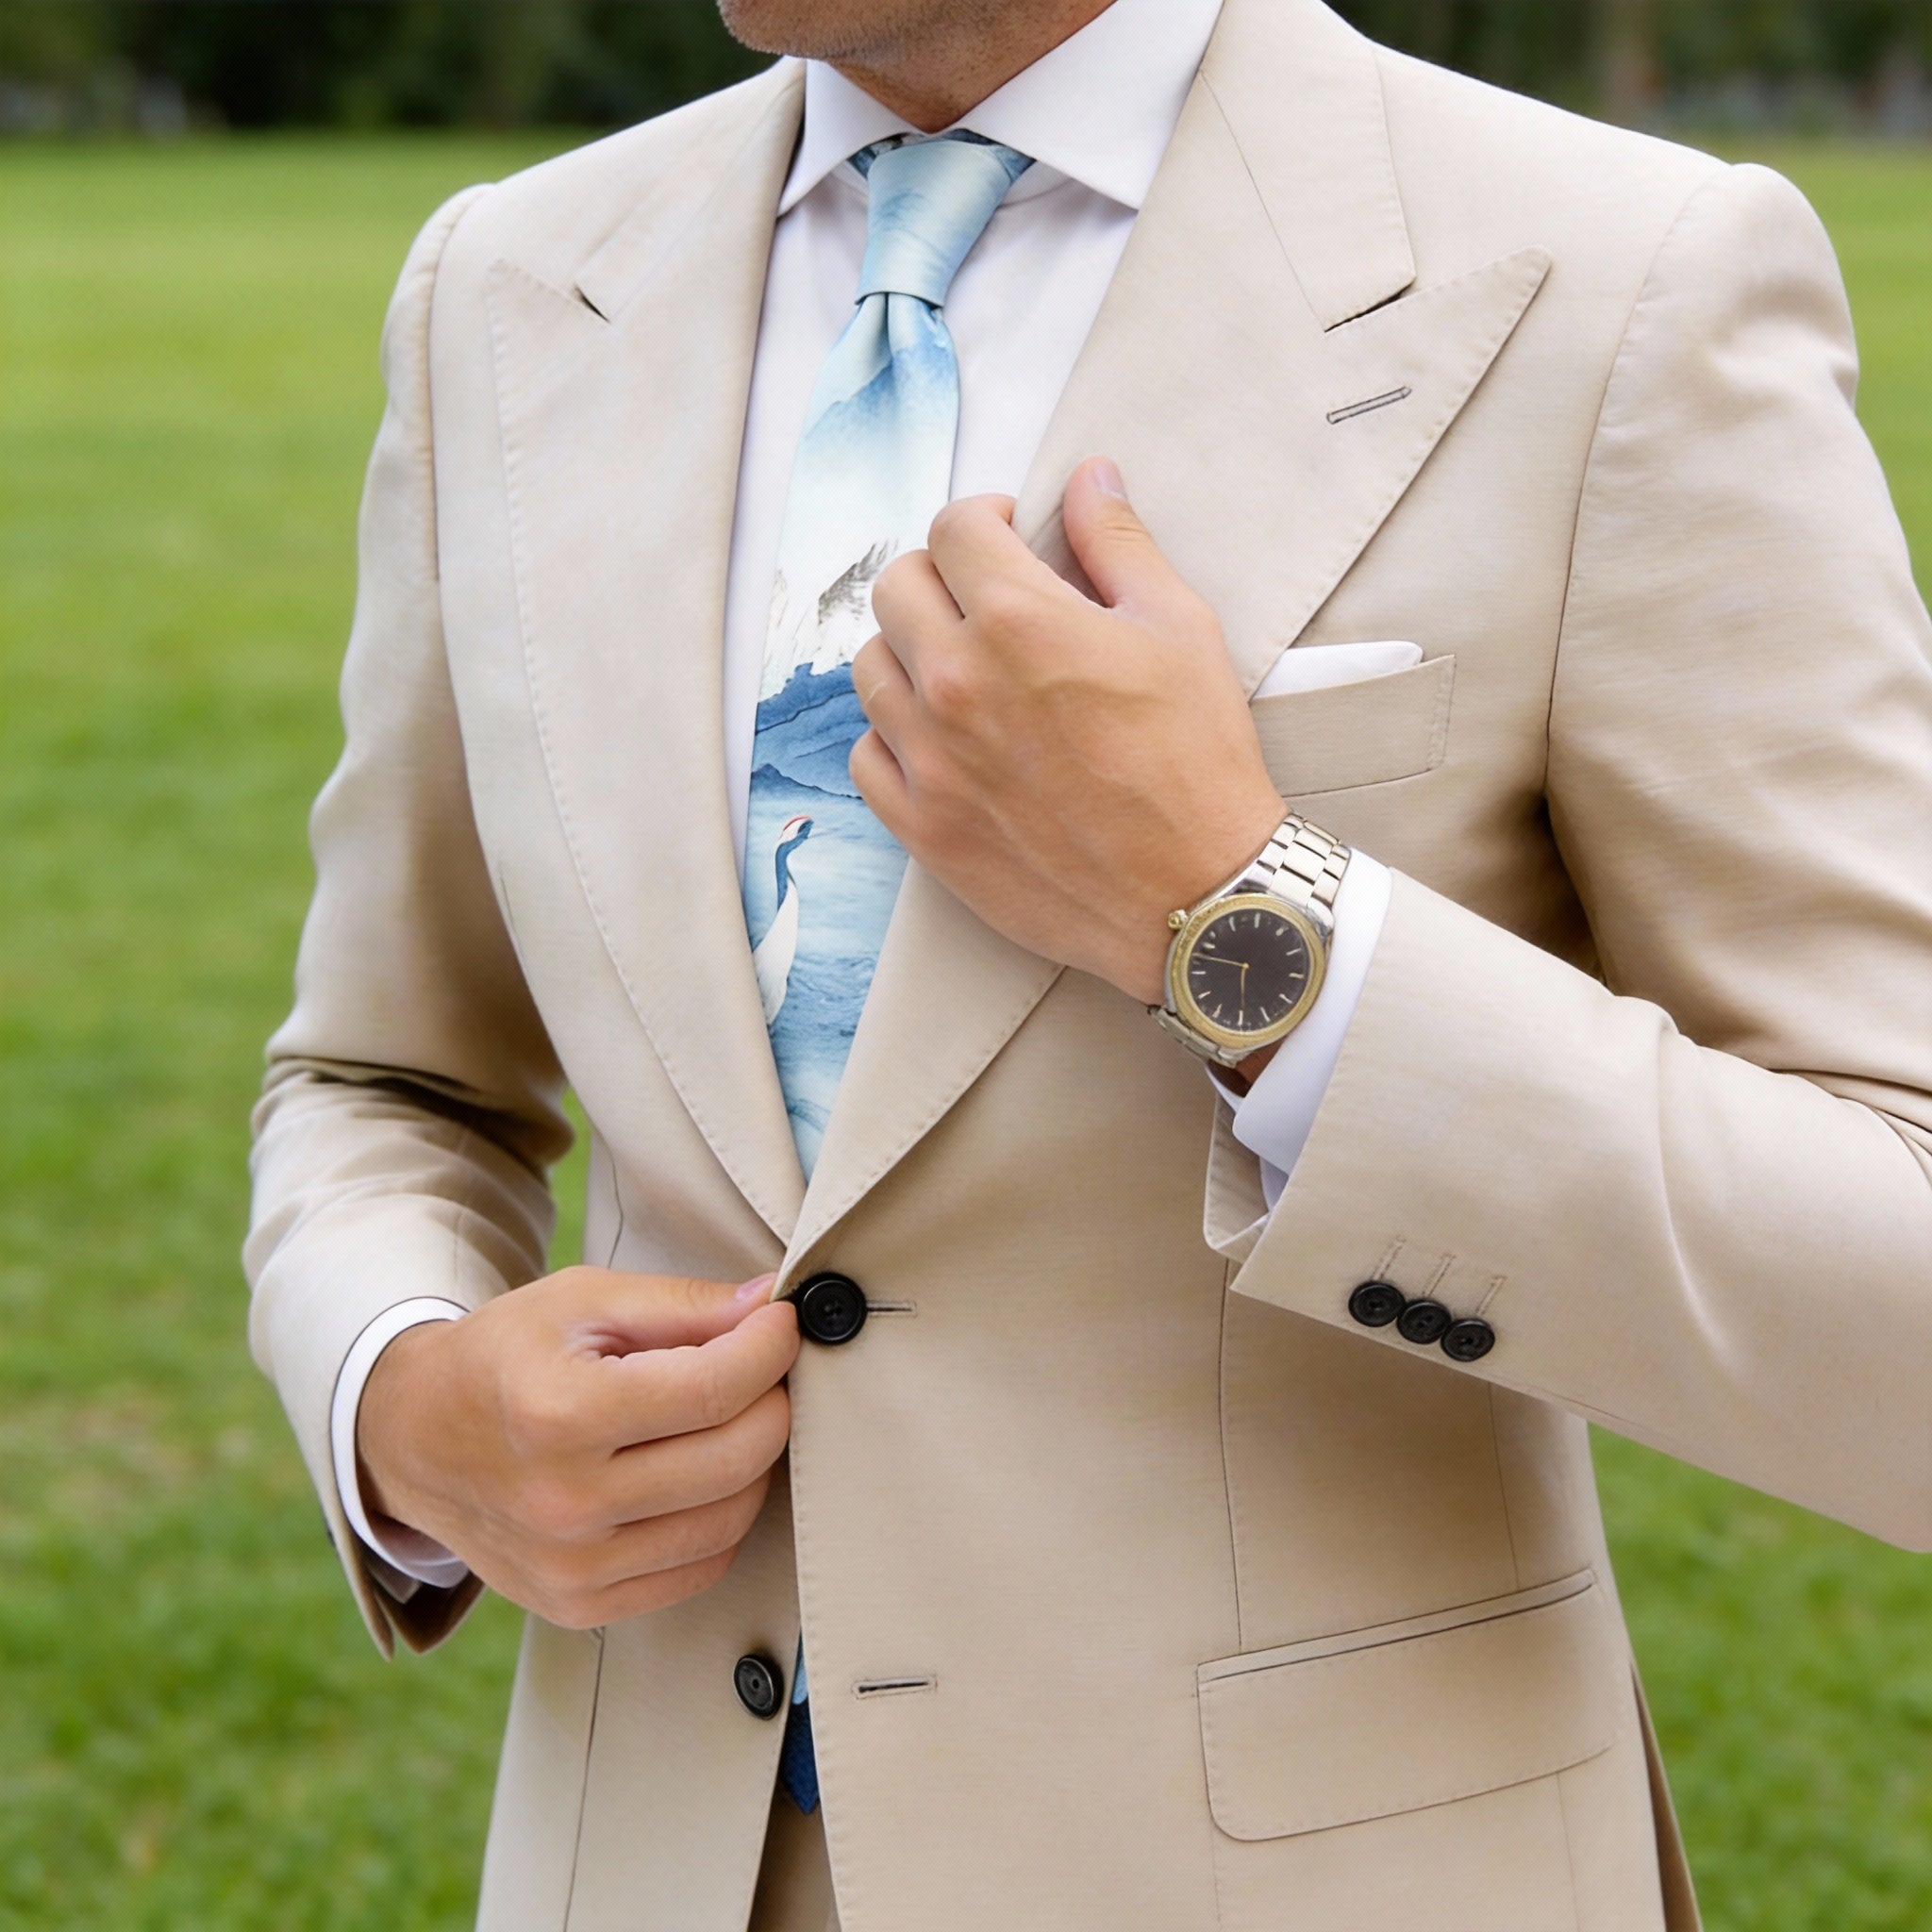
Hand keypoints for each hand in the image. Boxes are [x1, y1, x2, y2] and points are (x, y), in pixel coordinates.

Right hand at [357, 1267, 797, 1628]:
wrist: (414, 1438)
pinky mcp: (580, 1606)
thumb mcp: (581, 1301)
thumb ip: (684, 1304)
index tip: (780, 1321)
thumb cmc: (505, 1356)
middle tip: (762, 1367)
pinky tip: (698, 1472)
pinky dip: (721, 1515)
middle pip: (736, 1457)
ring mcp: (572, 1568)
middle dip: (773, 1400)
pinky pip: (701, 1567)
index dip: (769, 1347)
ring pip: (731, 1517)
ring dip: (755, 1460)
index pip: (715, 1388)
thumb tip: (773, 1304)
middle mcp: (564, 1504)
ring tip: (730, 1416)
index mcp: (559, 1414)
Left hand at [851, 457, 1283, 1005]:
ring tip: (961, 669)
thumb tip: (1089, 478)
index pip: (952, 528)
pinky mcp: (923, 827)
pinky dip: (895, 736)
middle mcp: (957, 683)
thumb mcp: (1179, 630)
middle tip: (982, 600)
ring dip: (910, 652)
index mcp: (1020, 621)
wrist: (1195, 896)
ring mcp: (931, 759)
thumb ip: (1119, 544)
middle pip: (896, 588)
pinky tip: (943, 739)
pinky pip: (868, 755)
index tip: (1005, 539)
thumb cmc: (1198, 764)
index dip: (982, 521)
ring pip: (870, 668)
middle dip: (940, 577)